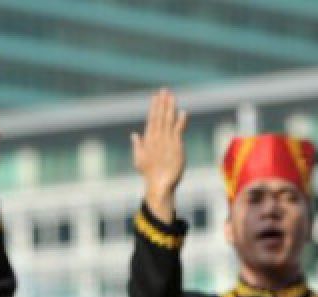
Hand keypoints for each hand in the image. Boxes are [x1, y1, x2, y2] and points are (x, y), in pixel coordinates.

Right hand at [132, 89, 187, 222]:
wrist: (159, 185)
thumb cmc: (149, 174)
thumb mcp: (140, 159)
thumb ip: (138, 145)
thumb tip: (134, 135)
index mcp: (149, 139)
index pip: (152, 119)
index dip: (154, 107)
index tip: (156, 97)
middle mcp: (157, 138)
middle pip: (160, 116)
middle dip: (162, 103)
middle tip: (165, 90)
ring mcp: (167, 141)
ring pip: (168, 120)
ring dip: (170, 107)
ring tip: (172, 96)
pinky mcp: (176, 146)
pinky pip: (179, 130)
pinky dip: (181, 121)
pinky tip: (183, 112)